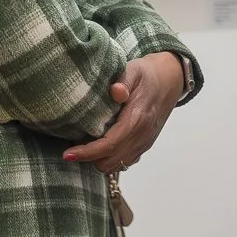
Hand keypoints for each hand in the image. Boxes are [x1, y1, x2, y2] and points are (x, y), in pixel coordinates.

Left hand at [63, 53, 184, 175]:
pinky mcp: (144, 145)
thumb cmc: (147, 74)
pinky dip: (110, 158)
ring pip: (116, 166)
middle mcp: (141, 136)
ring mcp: (144, 143)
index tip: (67, 154)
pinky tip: (100, 144)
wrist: (170, 81)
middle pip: (110, 162)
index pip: (109, 145)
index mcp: (137, 118)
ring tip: (85, 145)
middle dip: (89, 158)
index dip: (87, 153)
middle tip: (73, 145)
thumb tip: (115, 91)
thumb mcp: (134, 70)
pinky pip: (124, 162)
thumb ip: (123, 80)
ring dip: (99, 160)